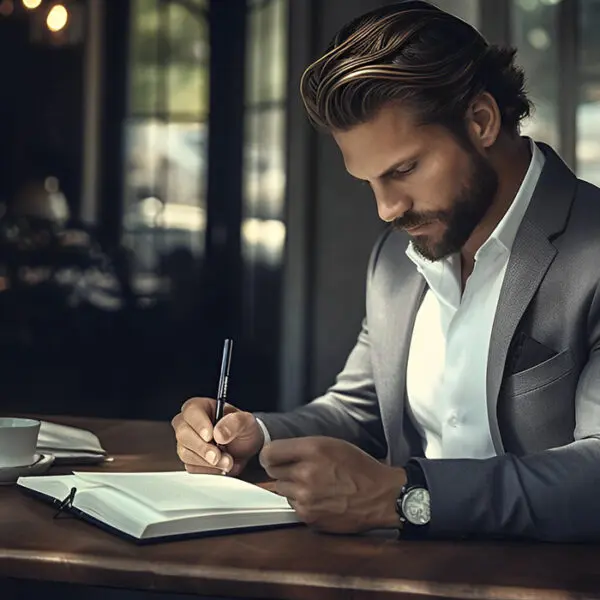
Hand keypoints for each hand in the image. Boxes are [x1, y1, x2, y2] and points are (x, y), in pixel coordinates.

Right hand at [171, 397, 263, 475]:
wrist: (245, 447)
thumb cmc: (242, 429)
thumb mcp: (246, 421)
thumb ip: (235, 423)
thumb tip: (219, 433)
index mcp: (199, 407)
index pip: (192, 412)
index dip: (199, 425)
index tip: (210, 436)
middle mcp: (188, 423)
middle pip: (184, 434)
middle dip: (203, 448)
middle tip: (218, 456)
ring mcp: (186, 442)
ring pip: (186, 453)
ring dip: (207, 462)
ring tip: (227, 461)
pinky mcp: (189, 459)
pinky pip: (192, 467)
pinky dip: (208, 470)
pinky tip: (220, 466)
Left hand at [259, 436, 406, 532]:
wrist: (381, 496)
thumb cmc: (359, 467)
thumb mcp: (332, 444)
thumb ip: (302, 447)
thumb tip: (276, 453)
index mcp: (312, 450)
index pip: (270, 452)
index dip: (271, 455)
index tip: (274, 458)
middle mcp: (306, 473)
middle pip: (273, 472)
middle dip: (284, 470)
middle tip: (301, 470)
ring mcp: (307, 497)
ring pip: (282, 490)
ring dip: (293, 487)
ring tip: (316, 485)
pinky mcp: (309, 516)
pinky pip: (293, 506)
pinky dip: (303, 502)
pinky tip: (321, 498)